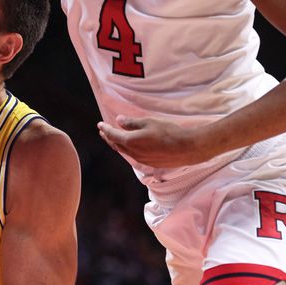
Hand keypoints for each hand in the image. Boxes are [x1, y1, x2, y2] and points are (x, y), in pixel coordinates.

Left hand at [97, 116, 216, 168]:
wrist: (186, 148)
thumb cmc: (168, 132)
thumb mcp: (149, 122)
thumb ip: (132, 123)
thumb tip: (119, 120)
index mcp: (131, 141)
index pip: (113, 135)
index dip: (105, 129)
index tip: (99, 124)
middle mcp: (133, 153)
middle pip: (116, 145)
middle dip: (108, 138)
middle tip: (103, 132)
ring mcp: (141, 159)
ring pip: (125, 151)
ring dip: (118, 144)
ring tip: (114, 138)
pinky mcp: (149, 163)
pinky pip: (134, 155)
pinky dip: (128, 148)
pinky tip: (131, 145)